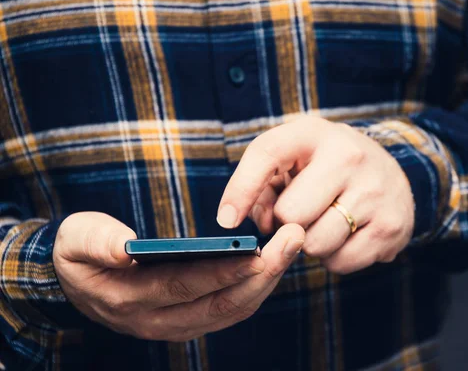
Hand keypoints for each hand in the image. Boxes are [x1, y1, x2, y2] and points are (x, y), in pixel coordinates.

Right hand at [53, 212, 303, 340]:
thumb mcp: (75, 239)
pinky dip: (256, 288)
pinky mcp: (190, 322)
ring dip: (267, 280)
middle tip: (294, 238)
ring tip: (292, 246)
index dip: (225, 270)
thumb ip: (97, 241)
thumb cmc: (79, 254)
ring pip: (233, 311)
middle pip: (222, 303)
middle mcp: (158, 321)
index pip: (187, 286)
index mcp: (130, 298)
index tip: (260, 249)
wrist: (76, 283)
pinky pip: (231, 311)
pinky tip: (275, 262)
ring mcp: (177, 326)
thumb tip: (126, 247)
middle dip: (264, 273)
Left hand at [217, 116, 413, 274]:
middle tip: (302, 211)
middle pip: (291, 215)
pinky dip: (335, 257)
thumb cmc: (326, 166)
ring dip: (311, 242)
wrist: (390, 171)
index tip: (226, 221)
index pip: (267, 155)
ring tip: (326, 221)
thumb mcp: (294, 157)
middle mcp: (349, 156)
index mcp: (315, 133)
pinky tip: (346, 234)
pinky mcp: (392, 225)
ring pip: (315, 244)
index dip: (240, 190)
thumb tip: (265, 225)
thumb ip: (264, 185)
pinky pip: (341, 263)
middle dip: (287, 222)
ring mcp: (375, 191)